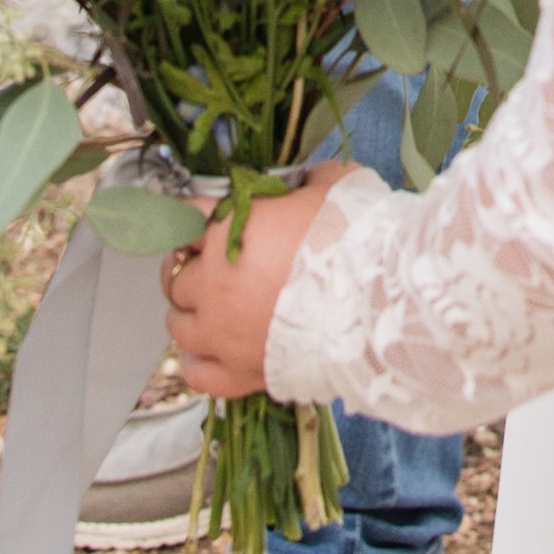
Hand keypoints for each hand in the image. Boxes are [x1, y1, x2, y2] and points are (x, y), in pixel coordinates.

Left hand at [161, 166, 342, 399]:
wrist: (378, 301)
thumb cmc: (354, 237)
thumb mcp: (333, 185)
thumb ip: (307, 180)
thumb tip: (305, 181)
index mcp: (228, 232)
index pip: (188, 219)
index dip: (198, 218)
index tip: (210, 222)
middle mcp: (212, 284)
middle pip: (175, 276)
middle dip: (192, 268)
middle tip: (216, 265)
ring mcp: (222, 333)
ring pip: (178, 325)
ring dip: (192, 314)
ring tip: (215, 309)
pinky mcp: (239, 372)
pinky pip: (196, 372)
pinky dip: (198, 361)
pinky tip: (214, 351)